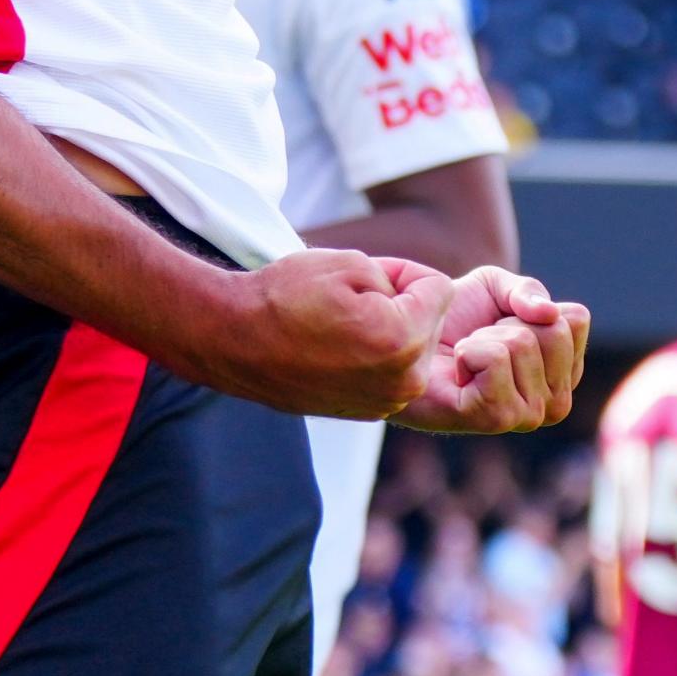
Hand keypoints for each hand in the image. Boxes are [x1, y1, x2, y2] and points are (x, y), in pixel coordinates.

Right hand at [178, 250, 453, 419]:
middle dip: (401, 304)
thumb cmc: (287, 297)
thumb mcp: (350, 263)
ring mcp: (386, 402)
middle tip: (349, 300)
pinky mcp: (369, 412)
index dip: (402, 272)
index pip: (439, 288)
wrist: (236, 341)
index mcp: (402, 340)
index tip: (364, 276)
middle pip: (431, 321)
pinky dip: (375, 355)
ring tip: (342, 325)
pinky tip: (337, 348)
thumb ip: (400, 278)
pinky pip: (392, 371)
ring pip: (413, 348)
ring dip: (390, 330)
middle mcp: (404, 381)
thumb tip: (418, 301)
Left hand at [391, 267, 589, 433]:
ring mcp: (529, 415)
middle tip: (480, 340)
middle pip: (553, 331)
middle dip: (507, 322)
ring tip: (466, 357)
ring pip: (522, 343)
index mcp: (565, 371)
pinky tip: (458, 370)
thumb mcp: (496, 288)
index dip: (530, 305)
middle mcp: (556, 400)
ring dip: (483, 337)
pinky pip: (494, 359)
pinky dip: (468, 351)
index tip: (504, 321)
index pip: (575, 319)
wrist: (409, 342)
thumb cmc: (456, 319)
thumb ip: (528, 291)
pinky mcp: (495, 419)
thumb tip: (549, 313)